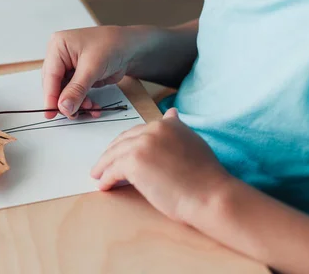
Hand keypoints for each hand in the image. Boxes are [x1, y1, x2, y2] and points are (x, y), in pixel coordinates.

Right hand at [42, 25, 148, 118]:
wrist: (130, 48)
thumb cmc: (111, 45)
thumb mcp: (92, 67)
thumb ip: (76, 89)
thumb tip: (64, 107)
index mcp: (58, 47)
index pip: (50, 75)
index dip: (50, 96)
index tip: (51, 114)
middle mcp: (60, 56)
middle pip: (55, 85)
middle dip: (66, 101)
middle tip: (73, 115)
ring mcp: (68, 67)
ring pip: (65, 92)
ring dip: (76, 104)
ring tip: (89, 108)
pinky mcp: (77, 76)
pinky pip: (75, 94)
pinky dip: (83, 102)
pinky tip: (92, 107)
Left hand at [90, 108, 231, 222]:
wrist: (211, 195)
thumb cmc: (205, 177)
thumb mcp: (192, 142)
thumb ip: (176, 128)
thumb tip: (171, 112)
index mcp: (166, 124)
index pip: (138, 132)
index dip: (128, 143)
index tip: (121, 152)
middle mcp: (153, 129)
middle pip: (123, 141)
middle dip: (112, 153)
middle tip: (103, 163)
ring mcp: (142, 144)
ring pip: (114, 155)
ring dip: (104, 166)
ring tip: (98, 175)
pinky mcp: (133, 163)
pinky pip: (113, 170)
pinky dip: (106, 178)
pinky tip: (104, 185)